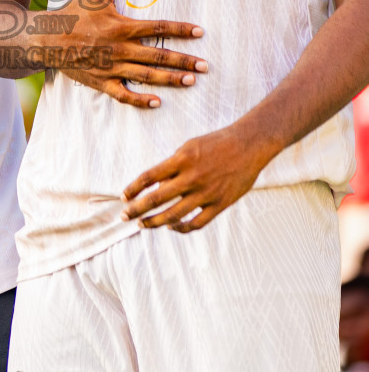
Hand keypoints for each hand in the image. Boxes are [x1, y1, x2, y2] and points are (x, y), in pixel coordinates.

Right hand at [53, 0, 206, 108]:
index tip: (200, 32)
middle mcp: (119, 49)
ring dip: (171, 79)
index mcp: (121, 27)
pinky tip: (157, 102)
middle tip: (205, 66)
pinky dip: (140, 100)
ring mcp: (111, 68)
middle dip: (184, 61)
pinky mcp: (102, 82)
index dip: (180, 29)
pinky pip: (124, 94)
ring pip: (146, 76)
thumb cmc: (72, 13)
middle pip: (158, 56)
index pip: (158, 27)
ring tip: (191, 81)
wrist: (46, 40)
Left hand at [120, 125, 270, 231]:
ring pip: (174, 215)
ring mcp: (206, 193)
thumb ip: (172, 166)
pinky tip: (172, 227)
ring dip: (155, 222)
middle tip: (123, 217)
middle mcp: (191, 177)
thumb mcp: (189, 147)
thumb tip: (153, 186)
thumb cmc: (215, 143)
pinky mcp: (220, 204)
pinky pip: (196, 223)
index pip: (149, 177)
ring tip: (143, 225)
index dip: (133, 188)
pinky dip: (181, 228)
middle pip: (157, 199)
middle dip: (137, 210)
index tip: (123, 197)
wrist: (248, 145)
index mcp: (181, 159)